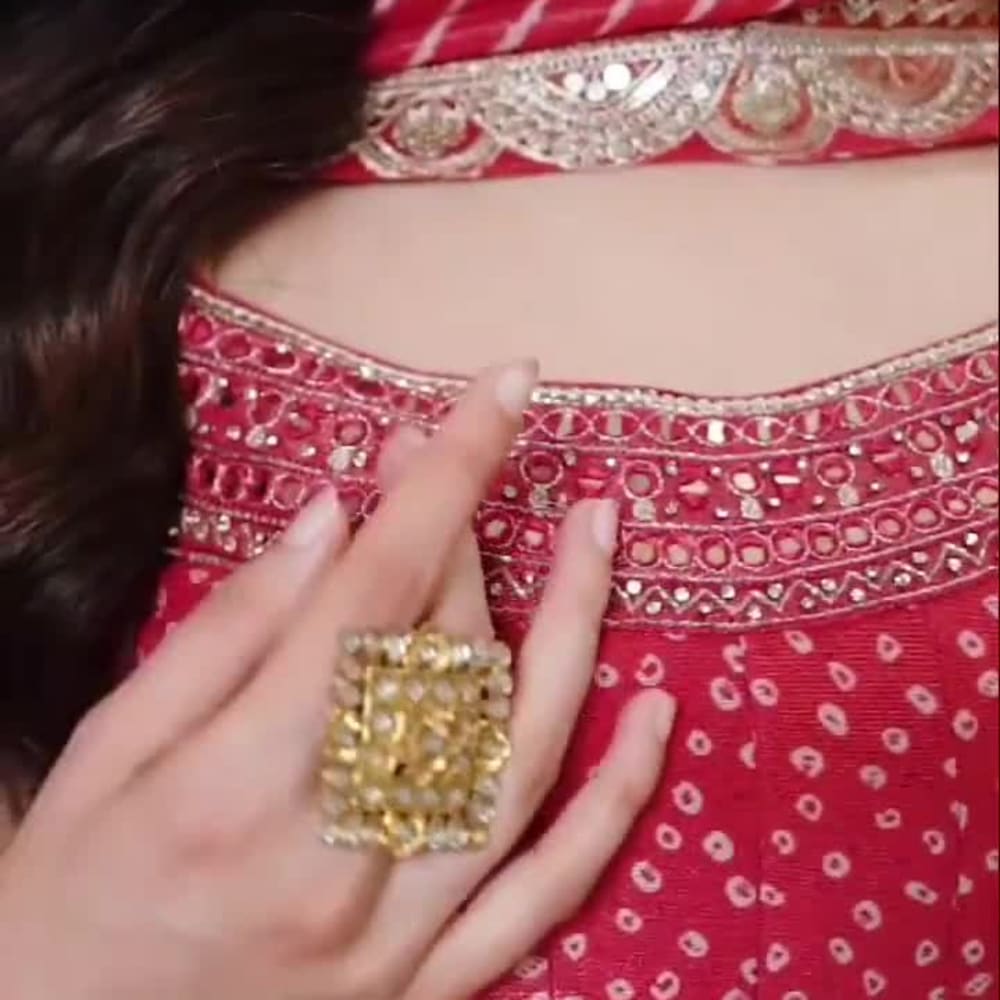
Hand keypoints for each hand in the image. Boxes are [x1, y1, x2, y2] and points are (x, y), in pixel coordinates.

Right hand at [0, 362, 675, 999]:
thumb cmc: (67, 896)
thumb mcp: (108, 752)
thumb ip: (223, 636)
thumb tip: (326, 525)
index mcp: (238, 788)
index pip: (375, 592)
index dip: (447, 477)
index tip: (503, 391)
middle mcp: (337, 859)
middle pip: (442, 656)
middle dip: (461, 531)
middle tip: (457, 452)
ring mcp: (400, 931)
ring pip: (522, 756)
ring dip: (576, 628)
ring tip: (601, 529)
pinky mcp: (434, 980)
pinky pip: (551, 886)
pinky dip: (615, 798)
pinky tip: (654, 711)